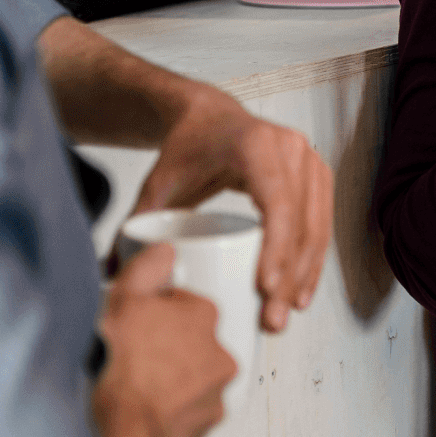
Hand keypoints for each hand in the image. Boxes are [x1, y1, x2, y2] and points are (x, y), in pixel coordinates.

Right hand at [93, 243, 235, 436]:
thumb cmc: (119, 371)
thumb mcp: (122, 301)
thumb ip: (147, 268)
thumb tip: (167, 251)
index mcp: (203, 316)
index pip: (188, 304)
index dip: (160, 313)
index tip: (142, 323)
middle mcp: (220, 352)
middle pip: (194, 340)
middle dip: (171, 345)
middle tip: (138, 356)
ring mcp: (217, 390)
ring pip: (196, 375)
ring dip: (175, 378)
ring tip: (140, 387)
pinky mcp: (209, 423)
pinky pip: (193, 408)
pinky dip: (175, 408)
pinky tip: (149, 410)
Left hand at [131, 86, 333, 330]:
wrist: (212, 117)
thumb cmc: (189, 147)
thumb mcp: (159, 182)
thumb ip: (135, 224)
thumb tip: (113, 275)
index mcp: (257, 146)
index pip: (277, 203)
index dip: (276, 247)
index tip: (265, 288)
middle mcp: (292, 149)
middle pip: (302, 223)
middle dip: (290, 278)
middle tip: (272, 319)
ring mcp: (311, 162)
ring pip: (318, 228)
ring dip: (306, 275)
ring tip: (286, 314)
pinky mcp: (319, 177)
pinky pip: (322, 224)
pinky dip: (314, 261)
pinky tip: (302, 292)